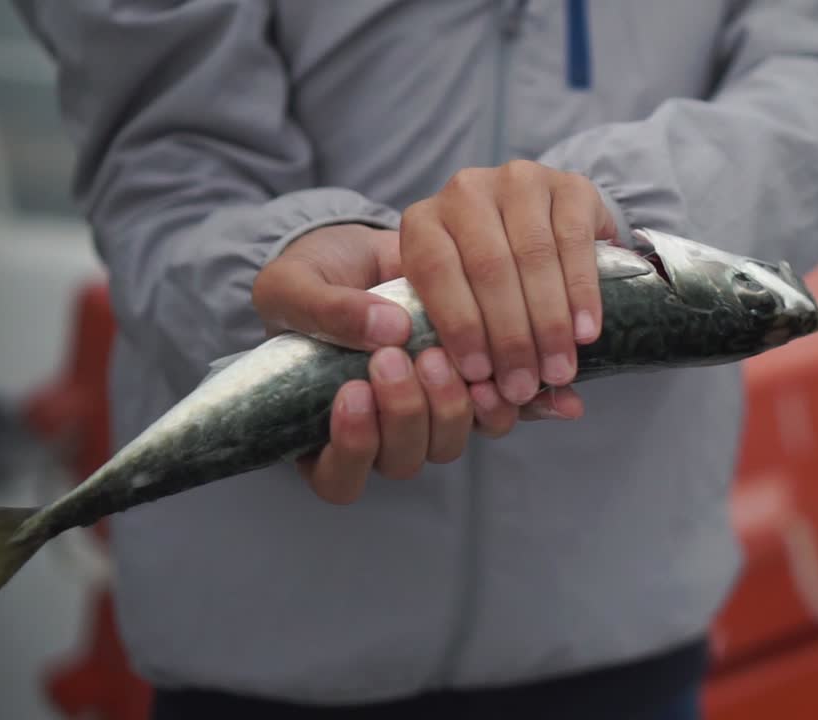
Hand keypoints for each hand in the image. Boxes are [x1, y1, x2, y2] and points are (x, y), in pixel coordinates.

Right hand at [252, 223, 580, 503]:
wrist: (364, 252)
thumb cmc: (313, 279)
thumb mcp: (294, 287)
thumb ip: (326, 311)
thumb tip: (388, 331)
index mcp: (325, 431)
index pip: (338, 478)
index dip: (352, 448)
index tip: (354, 393)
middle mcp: (381, 436)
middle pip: (403, 461)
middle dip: (404, 413)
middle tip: (396, 358)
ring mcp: (431, 417)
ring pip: (450, 442)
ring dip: (449, 404)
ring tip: (438, 353)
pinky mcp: (474, 391)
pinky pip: (502, 412)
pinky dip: (517, 402)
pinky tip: (523, 380)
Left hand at [399, 160, 615, 404]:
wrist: (542, 232)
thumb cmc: (494, 289)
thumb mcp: (469, 316)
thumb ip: (482, 358)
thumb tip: (499, 405)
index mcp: (425, 222)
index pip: (436, 271)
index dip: (458, 326)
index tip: (480, 376)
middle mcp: (466, 190)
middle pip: (488, 267)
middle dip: (509, 336)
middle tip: (525, 385)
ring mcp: (519, 180)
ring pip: (532, 255)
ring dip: (547, 321)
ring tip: (559, 369)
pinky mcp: (570, 182)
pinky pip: (575, 241)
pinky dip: (581, 293)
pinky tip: (585, 332)